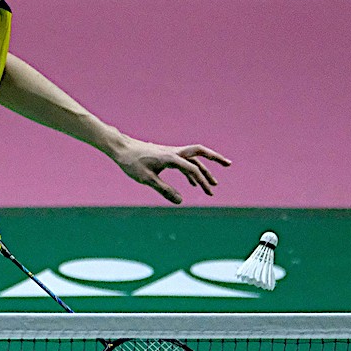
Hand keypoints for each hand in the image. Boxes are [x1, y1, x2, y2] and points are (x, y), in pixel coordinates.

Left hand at [112, 139, 230, 203]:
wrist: (121, 148)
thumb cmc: (132, 163)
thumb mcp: (147, 179)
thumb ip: (164, 190)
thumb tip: (181, 202)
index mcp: (171, 157)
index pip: (192, 168)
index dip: (201, 180)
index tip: (207, 192)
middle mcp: (174, 153)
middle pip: (199, 153)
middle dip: (215, 158)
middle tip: (229, 164)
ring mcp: (170, 153)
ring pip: (192, 159)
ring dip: (204, 170)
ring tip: (213, 185)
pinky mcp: (166, 156)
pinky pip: (184, 162)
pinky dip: (191, 171)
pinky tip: (193, 183)